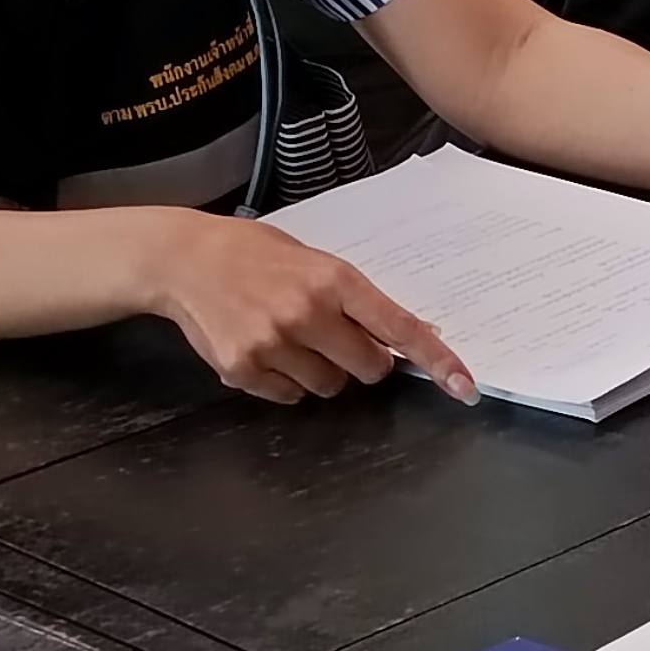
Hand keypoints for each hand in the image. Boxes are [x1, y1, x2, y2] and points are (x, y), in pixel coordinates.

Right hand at [139, 208, 476, 403]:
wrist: (184, 258)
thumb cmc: (255, 254)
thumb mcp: (314, 261)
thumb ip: (356, 298)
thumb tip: (406, 334)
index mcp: (334, 279)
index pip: (399, 327)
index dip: (436, 360)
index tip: (465, 387)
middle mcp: (307, 312)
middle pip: (369, 370)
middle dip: (363, 362)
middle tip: (336, 338)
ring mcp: (274, 343)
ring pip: (328, 388)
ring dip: (321, 372)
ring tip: (290, 337)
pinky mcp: (243, 369)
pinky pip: (289, 397)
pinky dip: (284, 381)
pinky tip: (263, 347)